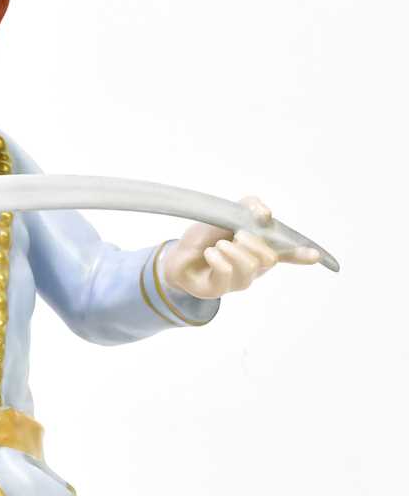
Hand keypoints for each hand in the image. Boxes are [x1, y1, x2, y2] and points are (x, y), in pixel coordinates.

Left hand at [162, 195, 319, 300]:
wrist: (178, 253)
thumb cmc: (207, 235)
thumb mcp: (228, 213)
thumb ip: (249, 206)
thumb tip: (266, 214)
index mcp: (260, 248)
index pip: (287, 254)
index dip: (302, 255)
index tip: (317, 255)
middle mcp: (254, 267)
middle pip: (269, 258)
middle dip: (253, 242)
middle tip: (235, 235)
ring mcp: (239, 280)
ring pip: (250, 265)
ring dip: (232, 249)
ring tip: (218, 246)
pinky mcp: (221, 289)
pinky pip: (227, 272)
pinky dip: (217, 257)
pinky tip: (210, 254)